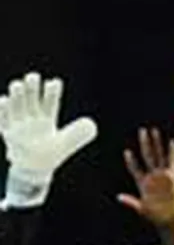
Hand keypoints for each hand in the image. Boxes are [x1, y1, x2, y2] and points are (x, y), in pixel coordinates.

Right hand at [0, 72, 97, 207]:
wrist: (34, 168)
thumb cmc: (51, 152)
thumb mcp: (66, 143)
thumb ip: (78, 134)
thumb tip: (92, 124)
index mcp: (48, 118)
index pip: (51, 104)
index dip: (52, 93)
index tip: (55, 82)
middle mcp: (32, 118)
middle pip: (32, 101)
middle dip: (32, 89)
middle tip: (33, 76)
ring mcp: (19, 124)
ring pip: (17, 107)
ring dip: (17, 96)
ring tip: (18, 84)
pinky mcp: (8, 132)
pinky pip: (4, 120)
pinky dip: (3, 110)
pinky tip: (3, 99)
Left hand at [117, 127, 173, 226]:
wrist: (170, 219)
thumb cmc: (155, 216)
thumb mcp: (142, 209)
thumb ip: (131, 202)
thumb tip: (119, 197)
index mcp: (143, 182)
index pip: (135, 168)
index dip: (131, 161)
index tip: (127, 152)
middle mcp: (152, 176)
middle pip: (147, 156)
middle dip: (145, 143)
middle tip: (142, 131)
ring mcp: (163, 175)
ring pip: (159, 155)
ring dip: (157, 143)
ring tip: (155, 131)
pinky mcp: (173, 176)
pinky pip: (172, 161)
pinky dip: (172, 152)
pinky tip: (171, 142)